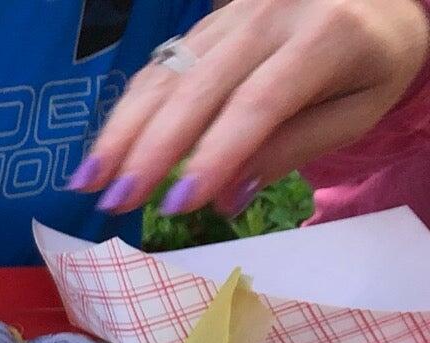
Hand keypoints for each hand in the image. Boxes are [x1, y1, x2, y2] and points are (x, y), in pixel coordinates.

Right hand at [71, 0, 429, 215]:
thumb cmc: (373, 63)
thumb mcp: (358, 112)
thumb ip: (294, 149)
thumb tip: (226, 197)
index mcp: (326, 37)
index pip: (259, 103)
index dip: (214, 156)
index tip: (178, 206)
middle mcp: (273, 13)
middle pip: (198, 86)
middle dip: (150, 149)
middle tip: (115, 202)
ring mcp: (234, 11)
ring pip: (167, 72)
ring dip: (121, 131)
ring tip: (87, 180)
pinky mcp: (210, 19)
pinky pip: (162, 65)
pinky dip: (127, 111)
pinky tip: (104, 150)